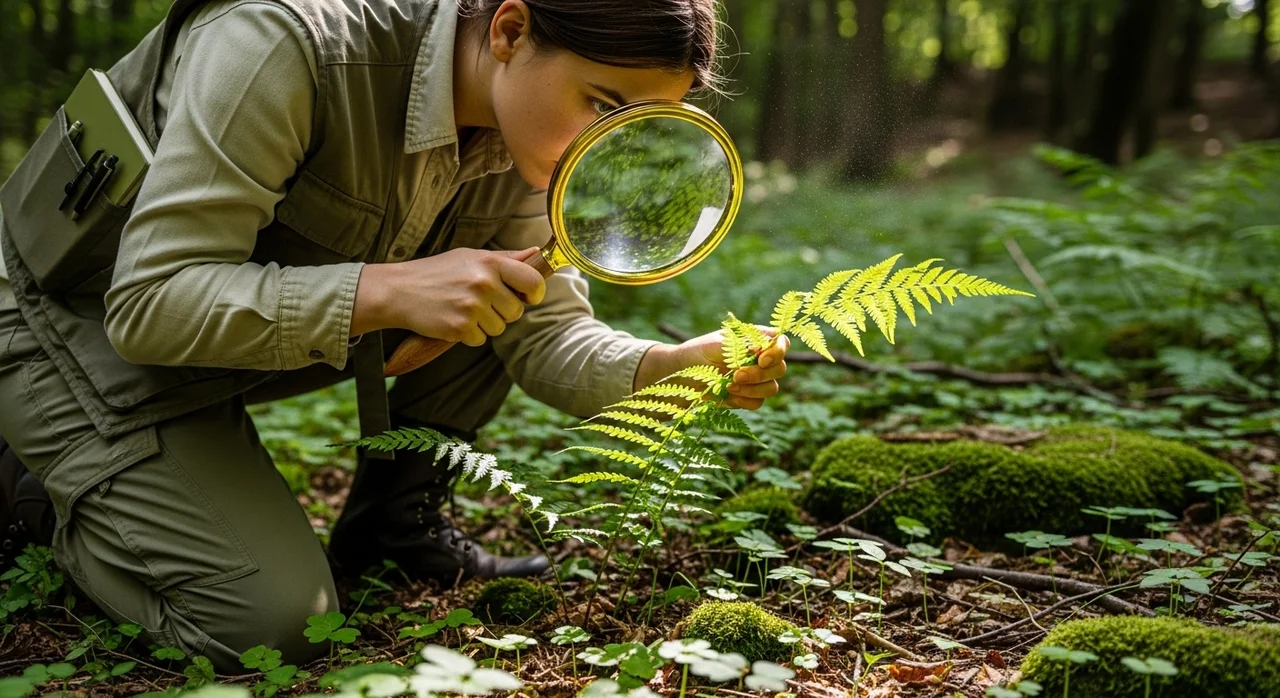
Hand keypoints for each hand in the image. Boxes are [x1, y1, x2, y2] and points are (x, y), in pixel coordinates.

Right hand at [352, 247, 545, 345]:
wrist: (399, 290)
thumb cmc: (438, 272)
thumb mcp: (471, 257)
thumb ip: (506, 258)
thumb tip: (536, 254)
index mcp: (490, 262)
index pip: (533, 281)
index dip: (535, 293)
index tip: (528, 297)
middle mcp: (484, 283)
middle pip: (516, 311)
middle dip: (503, 311)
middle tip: (480, 302)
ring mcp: (472, 306)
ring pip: (499, 328)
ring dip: (485, 324)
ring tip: (463, 309)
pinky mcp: (460, 327)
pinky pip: (480, 340)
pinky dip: (469, 335)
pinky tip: (453, 319)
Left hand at [636, 327, 790, 409]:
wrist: (679, 376)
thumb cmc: (698, 353)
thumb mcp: (716, 344)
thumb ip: (741, 345)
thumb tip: (761, 347)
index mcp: (755, 339)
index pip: (781, 342)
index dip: (777, 352)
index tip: (760, 359)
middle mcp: (760, 359)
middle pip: (779, 368)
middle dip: (758, 374)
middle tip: (735, 375)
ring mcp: (755, 380)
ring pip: (771, 388)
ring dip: (752, 388)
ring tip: (729, 385)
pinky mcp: (747, 397)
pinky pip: (758, 402)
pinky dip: (745, 400)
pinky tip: (728, 394)